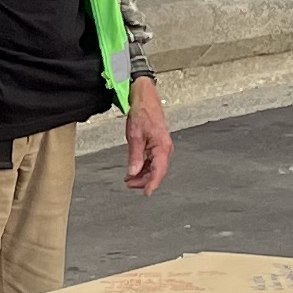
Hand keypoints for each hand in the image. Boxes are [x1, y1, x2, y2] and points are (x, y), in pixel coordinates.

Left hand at [124, 79, 172, 193]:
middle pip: (156, 172)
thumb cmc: (142, 113)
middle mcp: (165, 149)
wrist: (145, 98)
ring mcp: (162, 147)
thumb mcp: (135, 136)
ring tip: (128, 178)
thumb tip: (133, 172)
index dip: (152, 184)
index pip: (158, 172)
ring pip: (154, 167)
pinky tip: (134, 169)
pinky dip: (143, 166)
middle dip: (143, 180)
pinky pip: (152, 160)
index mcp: (162, 147)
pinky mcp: (157, 145)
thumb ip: (135, 156)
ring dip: (142, 174)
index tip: (146, 194)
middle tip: (128, 184)